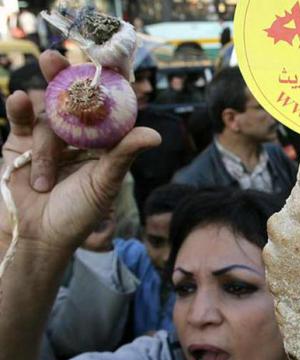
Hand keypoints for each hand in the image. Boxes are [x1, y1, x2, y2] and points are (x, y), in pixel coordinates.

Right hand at [0, 50, 159, 254]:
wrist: (38, 237)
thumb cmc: (78, 214)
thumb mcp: (104, 184)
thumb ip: (123, 155)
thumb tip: (155, 134)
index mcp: (103, 142)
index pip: (108, 107)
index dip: (107, 83)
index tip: (108, 59)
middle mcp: (77, 135)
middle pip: (73, 99)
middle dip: (65, 76)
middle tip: (57, 57)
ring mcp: (48, 137)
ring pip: (48, 112)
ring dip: (46, 113)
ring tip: (43, 97)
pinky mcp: (20, 144)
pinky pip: (21, 120)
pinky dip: (19, 108)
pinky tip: (18, 99)